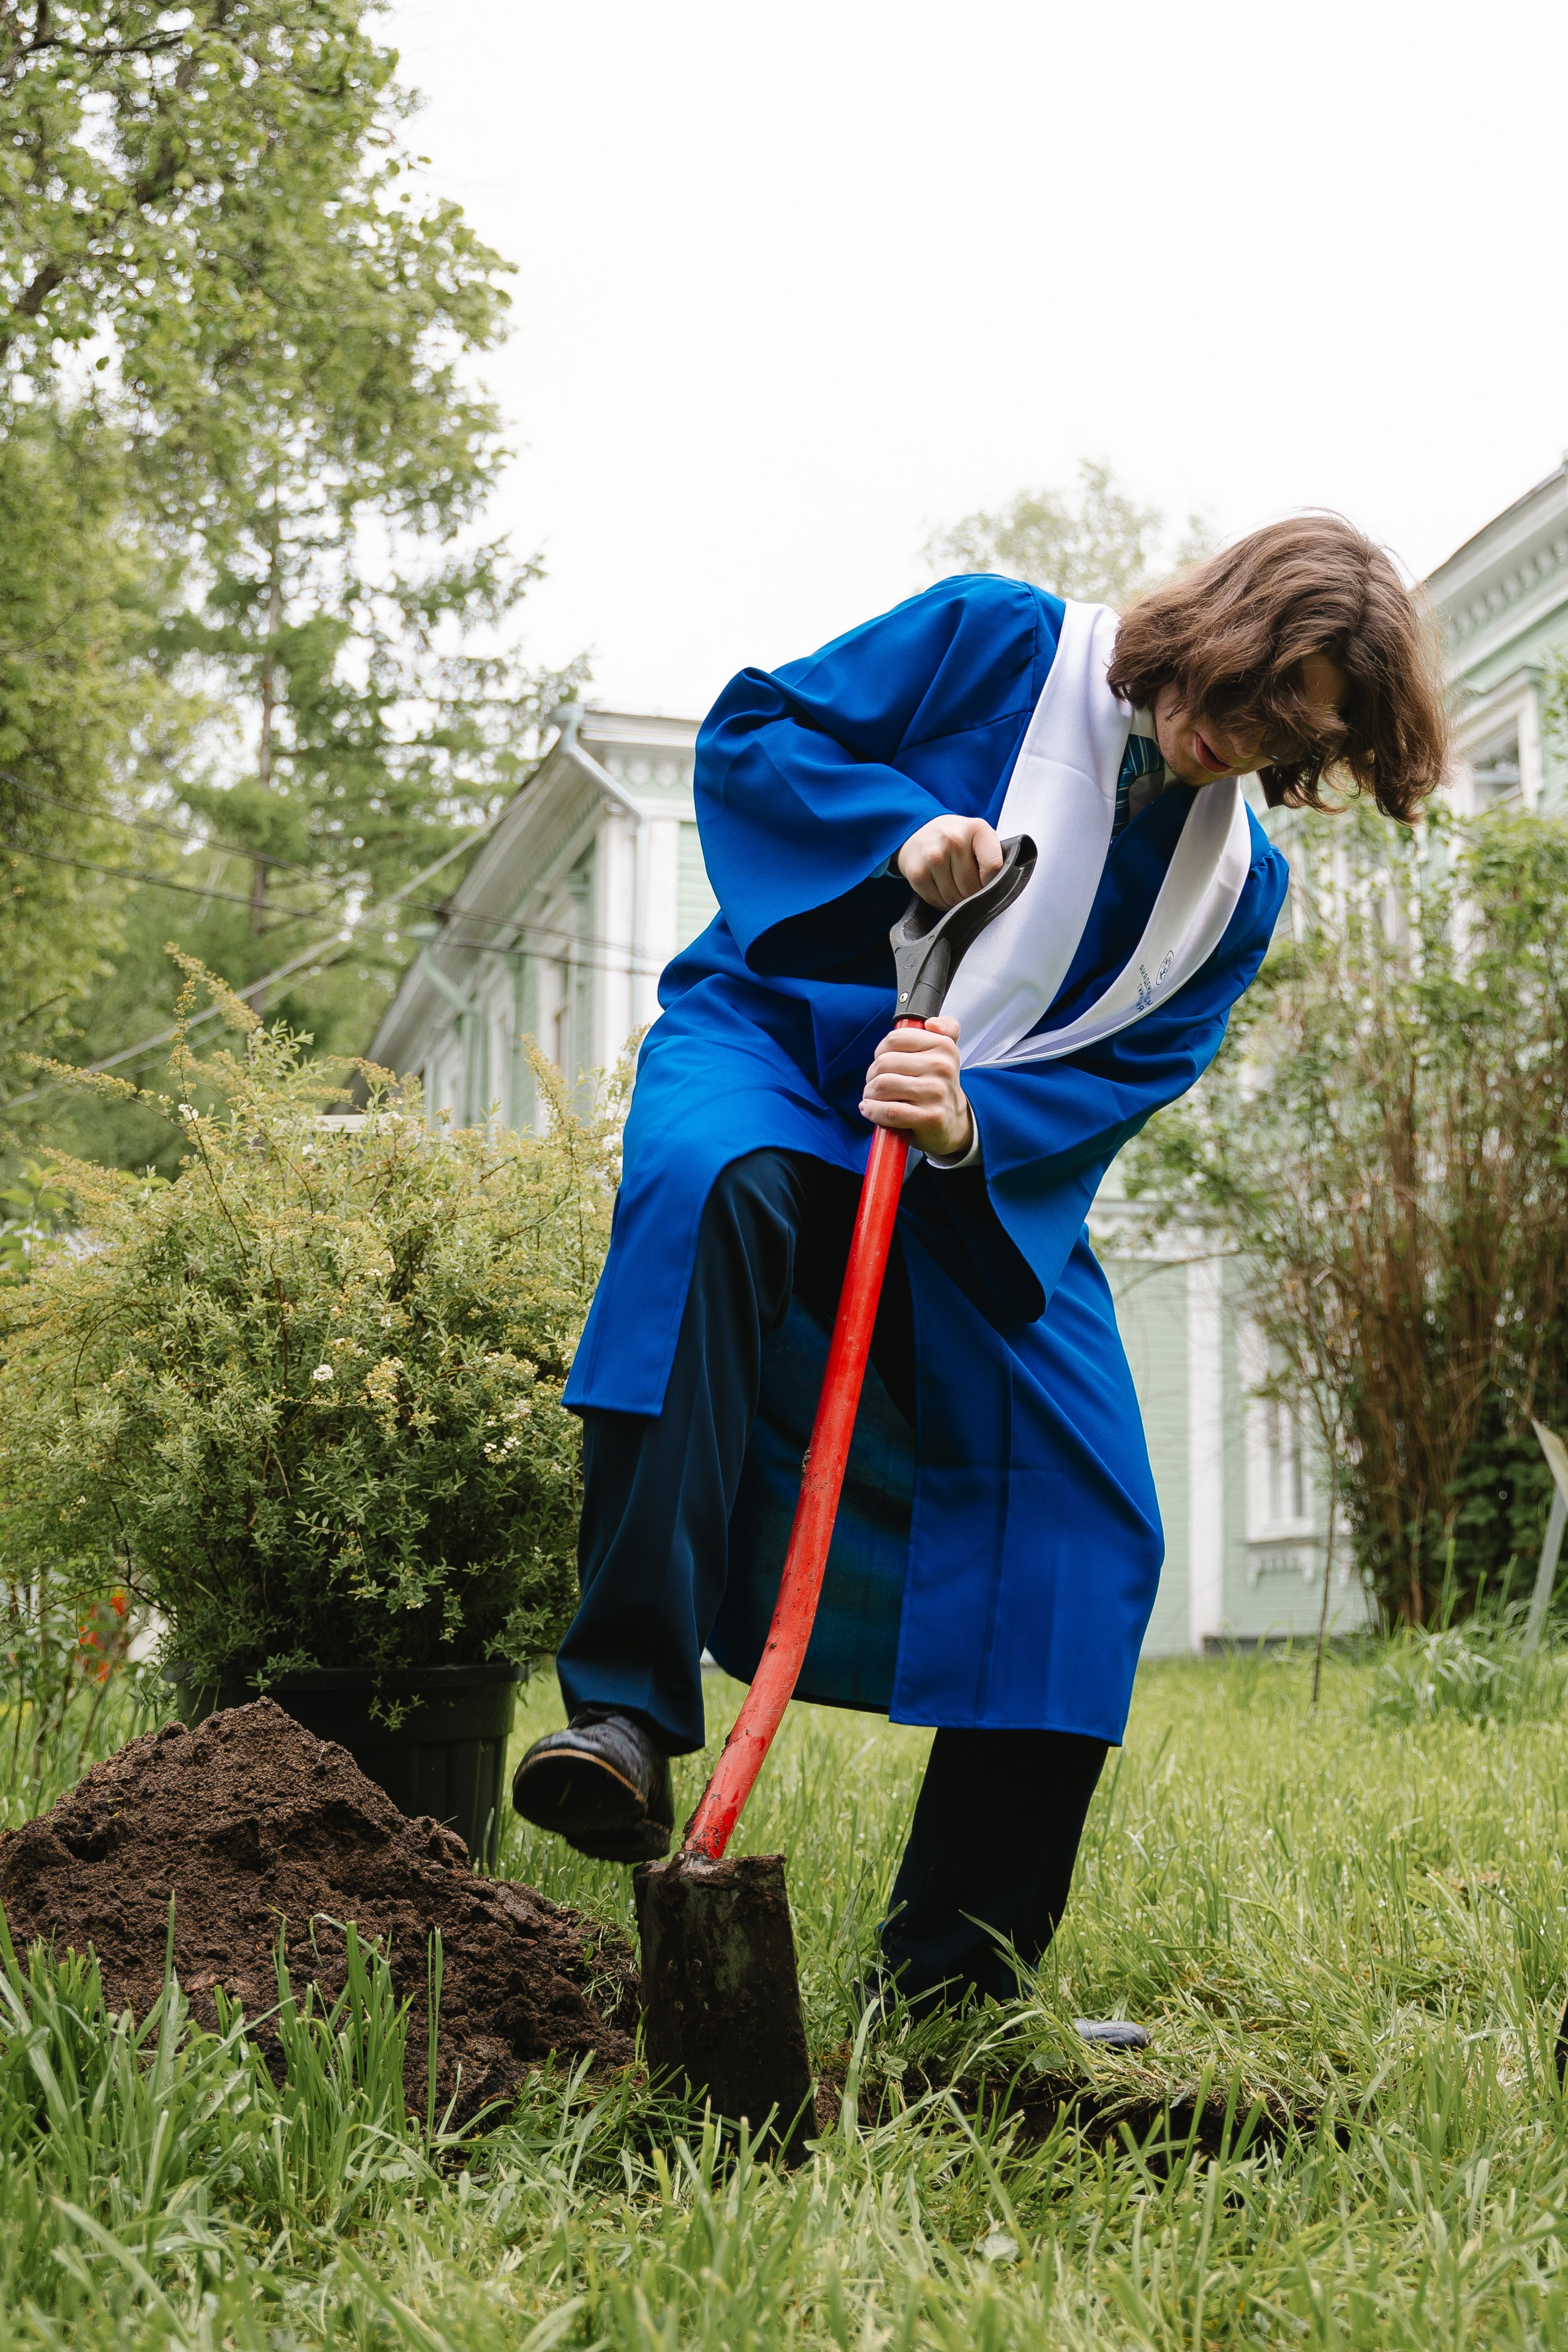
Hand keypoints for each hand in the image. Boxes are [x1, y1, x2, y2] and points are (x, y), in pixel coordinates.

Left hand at [860, 1015, 971, 1157]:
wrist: (952, 1122)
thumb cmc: (937, 1085)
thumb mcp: (946, 1052)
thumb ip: (945, 1028)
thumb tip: (932, 1023)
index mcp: (944, 1046)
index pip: (895, 1039)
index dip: (881, 1051)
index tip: (884, 1062)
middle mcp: (942, 1067)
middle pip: (884, 1062)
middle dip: (872, 1075)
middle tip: (876, 1084)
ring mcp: (936, 1093)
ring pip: (883, 1085)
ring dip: (870, 1094)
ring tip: (874, 1097)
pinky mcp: (929, 1117)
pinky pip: (888, 1111)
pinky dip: (872, 1111)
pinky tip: (871, 1110)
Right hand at [896, 814, 1003, 909]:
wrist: (921, 830)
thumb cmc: (956, 837)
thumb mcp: (980, 837)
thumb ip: (992, 858)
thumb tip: (997, 890)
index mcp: (977, 829)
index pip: (993, 867)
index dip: (991, 883)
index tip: (986, 882)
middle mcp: (953, 839)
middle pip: (972, 888)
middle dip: (973, 894)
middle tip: (968, 884)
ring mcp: (933, 856)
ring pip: (953, 898)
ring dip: (956, 900)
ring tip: (954, 884)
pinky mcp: (917, 872)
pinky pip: (935, 901)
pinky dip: (940, 901)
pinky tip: (940, 887)